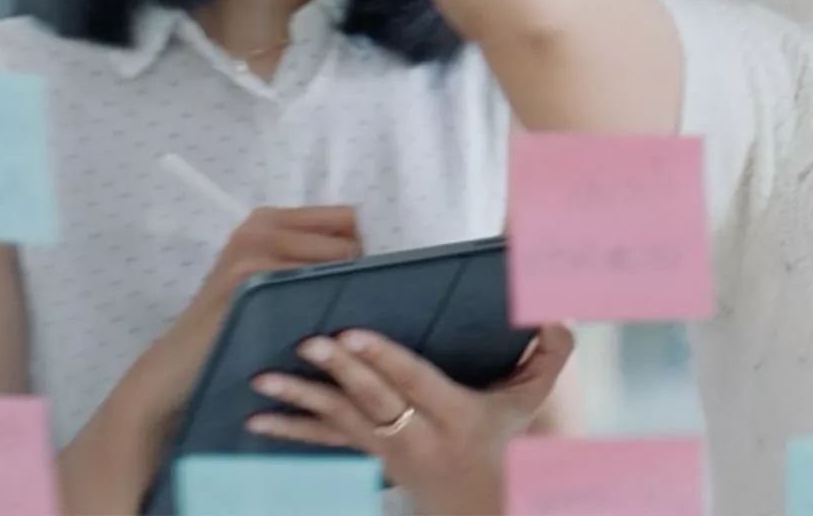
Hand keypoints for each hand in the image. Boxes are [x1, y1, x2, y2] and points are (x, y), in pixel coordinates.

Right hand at [131, 205, 360, 420]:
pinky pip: (316, 283)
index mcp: (270, 219)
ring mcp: (254, 248)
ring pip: (340, 259)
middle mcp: (262, 225)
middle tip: (349, 306)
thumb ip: (311, 258)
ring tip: (333, 321)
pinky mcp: (249, 277)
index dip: (365, 247)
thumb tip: (380, 254)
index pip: (347, 217)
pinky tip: (319, 330)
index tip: (368, 280)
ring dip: (346, 290)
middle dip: (359, 269)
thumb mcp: (273, 281)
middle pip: (350, 236)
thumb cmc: (237, 326)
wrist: (178, 367)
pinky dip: (326, 306)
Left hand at [246, 324, 575, 515]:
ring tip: (265, 379)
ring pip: (339, 421)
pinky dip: (288, 429)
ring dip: (300, 400)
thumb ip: (549, 357)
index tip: (353, 335)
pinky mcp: (366, 455)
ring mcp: (387, 449)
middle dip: (340, 370)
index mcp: (456, 415)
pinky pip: (322, 441)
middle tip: (310, 343)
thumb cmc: (501, 441)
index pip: (414, 383)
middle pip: (373, 400)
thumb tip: (555, 315)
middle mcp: (417, 435)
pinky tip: (256, 420)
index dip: (384, 360)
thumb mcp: (530, 402)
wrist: (474, 502)